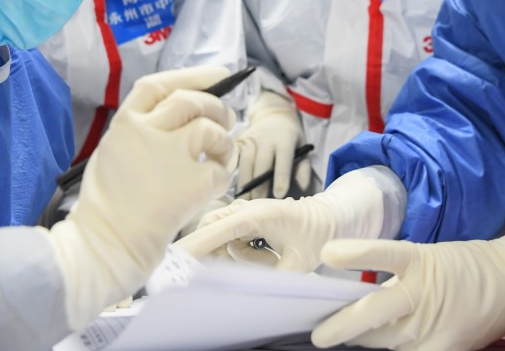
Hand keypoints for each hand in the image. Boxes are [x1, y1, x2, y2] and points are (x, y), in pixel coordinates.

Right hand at [51, 65, 234, 327]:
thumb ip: (143, 132)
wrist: (105, 247)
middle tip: (227, 121)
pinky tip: (212, 186)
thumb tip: (185, 118)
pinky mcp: (193, 183)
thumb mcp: (114, 154)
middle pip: (191, 101)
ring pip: (211, 129)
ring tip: (220, 156)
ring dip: (224, 142)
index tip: (216, 75)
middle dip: (216, 107)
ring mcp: (171, 155)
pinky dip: (223, 175)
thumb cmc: (107, 208)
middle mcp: (147, 132)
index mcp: (124, 124)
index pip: (159, 86)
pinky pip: (222, 169)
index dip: (192, 76)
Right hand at [176, 169, 388, 271]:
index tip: (177, 256)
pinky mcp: (242, 223)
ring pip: (221, 242)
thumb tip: (256, 293)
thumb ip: (278, 276)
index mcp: (257, 214)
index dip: (197, 244)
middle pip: (212, 233)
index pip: (218, 230)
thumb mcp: (301, 260)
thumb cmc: (315, 233)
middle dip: (216, 254)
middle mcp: (244, 211)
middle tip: (244, 266)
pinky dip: (244, 256)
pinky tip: (270, 256)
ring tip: (273, 259)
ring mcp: (241, 215)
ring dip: (241, 258)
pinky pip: (230, 244)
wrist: (327, 218)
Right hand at [235, 90, 311, 198]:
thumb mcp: (303, 147)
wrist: (273, 115)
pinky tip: (229, 186)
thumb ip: (303, 167)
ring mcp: (251, 139)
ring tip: (244, 201)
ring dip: (244, 182)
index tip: (279, 195)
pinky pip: (234, 158)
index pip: (283, 159)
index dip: (281, 176)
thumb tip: (301, 187)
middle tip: (257, 204)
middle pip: (261, 163)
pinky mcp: (239, 141)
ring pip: (245, 162)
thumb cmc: (290, 137)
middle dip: (258, 185)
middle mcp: (266, 138)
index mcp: (285, 139)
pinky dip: (231, 172)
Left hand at [312, 227, 504, 350]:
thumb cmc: (462, 267)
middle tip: (320, 335)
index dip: (355, 254)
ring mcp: (433, 325)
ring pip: (383, 341)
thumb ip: (394, 277)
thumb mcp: (426, 259)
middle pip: (372, 314)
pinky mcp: (445, 349)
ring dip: (364, 341)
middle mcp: (423, 293)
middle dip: (340, 326)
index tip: (327, 253)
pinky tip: (383, 349)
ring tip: (348, 338)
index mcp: (419, 261)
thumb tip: (355, 296)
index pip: (382, 255)